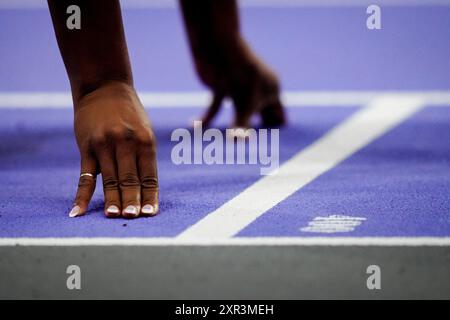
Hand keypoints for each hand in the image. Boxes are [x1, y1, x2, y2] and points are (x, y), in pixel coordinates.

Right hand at [69, 81, 157, 218]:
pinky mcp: (87, 146)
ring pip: (109, 179)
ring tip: (113, 217)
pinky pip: (84, 176)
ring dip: (111, 200)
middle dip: (132, 201)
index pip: (149, 176)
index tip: (150, 213)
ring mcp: (105, 145)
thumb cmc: (129, 114)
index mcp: (146, 142)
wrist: (104, 87)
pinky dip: (81, 195)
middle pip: (130, 179)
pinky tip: (77, 211)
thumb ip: (143, 158)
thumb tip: (144, 190)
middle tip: (133, 218)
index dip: (150, 196)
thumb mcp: (144, 131)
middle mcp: (126, 143)